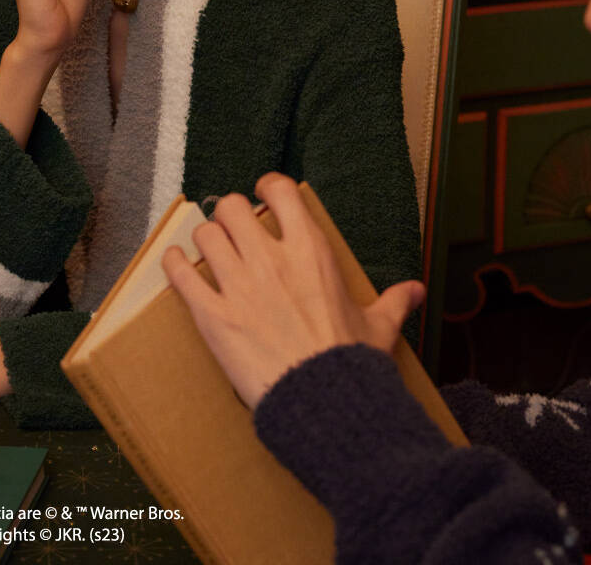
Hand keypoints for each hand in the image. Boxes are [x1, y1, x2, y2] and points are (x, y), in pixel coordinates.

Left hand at [162, 173, 423, 409]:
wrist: (323, 402)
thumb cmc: (351, 364)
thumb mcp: (378, 327)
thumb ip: (394, 302)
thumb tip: (416, 292)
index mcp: (311, 252)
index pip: (280, 191)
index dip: (268, 188)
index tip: (264, 196)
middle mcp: (271, 259)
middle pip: (232, 207)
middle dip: (230, 215)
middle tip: (233, 230)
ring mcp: (239, 286)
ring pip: (206, 235)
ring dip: (206, 240)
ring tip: (209, 250)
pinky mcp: (214, 316)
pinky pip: (181, 275)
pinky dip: (174, 264)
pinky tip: (175, 263)